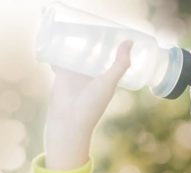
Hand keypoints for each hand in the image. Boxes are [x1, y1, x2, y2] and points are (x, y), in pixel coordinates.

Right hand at [45, 41, 132, 169]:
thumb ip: (120, 64)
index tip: (114, 35)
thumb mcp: (109, 82)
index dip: (113, 49)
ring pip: (78, 57)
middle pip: (94, 56)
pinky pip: (61, 61)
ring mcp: (77, 77)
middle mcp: (92, 77)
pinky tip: (57, 43)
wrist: (68, 121)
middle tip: (95, 29)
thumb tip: (130, 41)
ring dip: (77, 48)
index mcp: (106, 78)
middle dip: (94, 46)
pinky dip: (59, 54)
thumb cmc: (92, 104)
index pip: (111, 60)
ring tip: (77, 33)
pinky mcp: (62, 76)